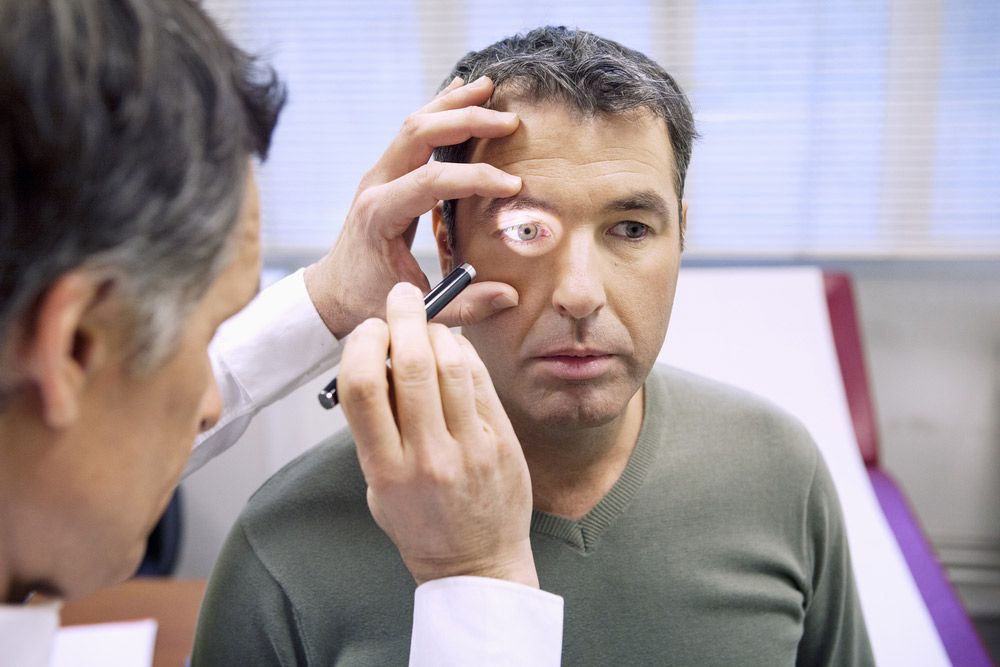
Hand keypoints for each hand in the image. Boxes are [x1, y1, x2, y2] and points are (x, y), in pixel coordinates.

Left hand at [305, 77, 521, 338]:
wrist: (332, 292)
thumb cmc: (368, 301)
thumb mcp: (414, 309)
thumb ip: (462, 305)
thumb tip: (510, 295)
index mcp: (379, 215)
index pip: (430, 181)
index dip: (474, 178)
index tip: (512, 186)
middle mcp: (375, 184)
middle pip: (419, 134)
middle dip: (466, 121)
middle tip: (510, 122)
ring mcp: (378, 174)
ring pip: (415, 123)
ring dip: (454, 104)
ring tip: (491, 87)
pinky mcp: (386, 173)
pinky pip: (413, 132)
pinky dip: (439, 110)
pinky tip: (461, 92)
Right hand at [337, 282, 536, 587]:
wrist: (477, 564)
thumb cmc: (421, 523)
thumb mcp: (379, 486)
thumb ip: (375, 431)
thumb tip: (381, 361)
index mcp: (383, 469)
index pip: (361, 386)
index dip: (362, 344)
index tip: (368, 330)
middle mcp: (425, 456)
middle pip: (410, 364)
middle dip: (402, 318)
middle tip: (402, 296)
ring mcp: (468, 449)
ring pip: (452, 365)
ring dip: (438, 332)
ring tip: (430, 325)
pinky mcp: (500, 442)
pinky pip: (481, 381)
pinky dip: (464, 354)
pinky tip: (455, 351)